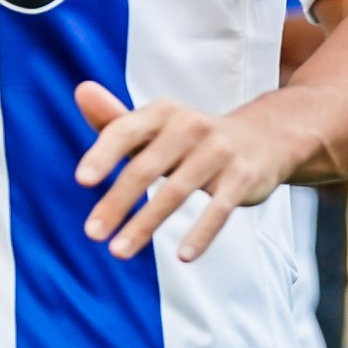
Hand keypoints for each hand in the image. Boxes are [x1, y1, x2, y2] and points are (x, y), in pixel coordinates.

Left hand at [73, 83, 299, 262]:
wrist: (266, 136)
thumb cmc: (193, 137)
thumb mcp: (156, 126)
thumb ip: (115, 119)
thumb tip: (81, 90)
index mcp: (162, 113)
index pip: (125, 130)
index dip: (103, 154)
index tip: (82, 181)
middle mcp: (190, 126)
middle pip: (146, 167)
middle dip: (117, 203)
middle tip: (92, 233)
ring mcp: (219, 151)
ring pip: (176, 192)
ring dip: (145, 224)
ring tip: (118, 251)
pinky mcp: (243, 177)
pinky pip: (220, 208)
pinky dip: (201, 233)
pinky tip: (183, 257)